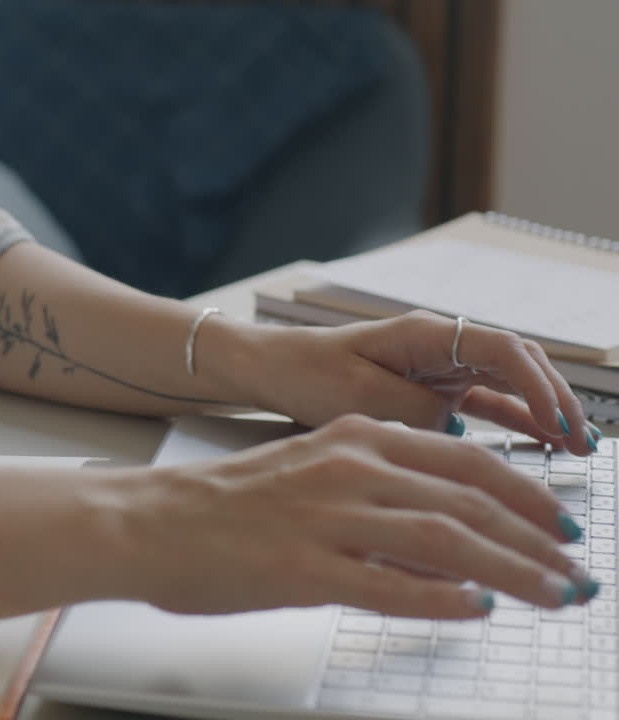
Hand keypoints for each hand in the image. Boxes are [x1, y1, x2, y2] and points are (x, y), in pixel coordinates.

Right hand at [109, 416, 594, 617]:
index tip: (560, 524)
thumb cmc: (219, 503)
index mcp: (353, 438)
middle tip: (573, 571)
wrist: (146, 520)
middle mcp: (348, 469)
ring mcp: (326, 518)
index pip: (465, 462)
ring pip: (445, 541)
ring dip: (512, 571)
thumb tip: (438, 528)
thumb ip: (373, 488)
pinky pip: (389, 587)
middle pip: (469, 501)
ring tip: (552, 595)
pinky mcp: (301, 569)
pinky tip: (476, 610)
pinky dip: (443, 599)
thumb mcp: (307, 469)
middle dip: (535, 540)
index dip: (525, 495)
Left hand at [242, 311, 597, 455]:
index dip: (536, 381)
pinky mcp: (432, 391)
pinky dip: (516, 421)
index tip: (556, 418)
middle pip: (517, 362)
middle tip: (581, 440)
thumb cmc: (306, 374)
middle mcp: (440, 345)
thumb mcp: (358, 396)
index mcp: (424, 334)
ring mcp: (440, 367)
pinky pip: (486, 402)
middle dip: (554, 398)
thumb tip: (458, 430)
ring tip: (578, 446)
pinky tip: (545, 443)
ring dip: (543, 410)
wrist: (274, 371)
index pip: (499, 348)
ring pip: (509, 382)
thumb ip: (414, 411)